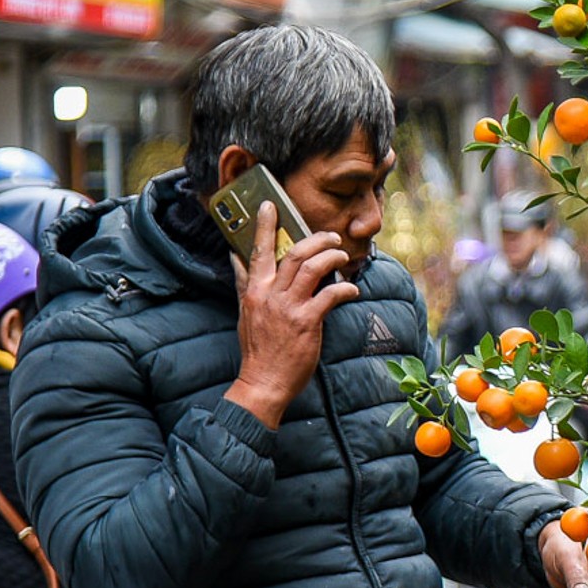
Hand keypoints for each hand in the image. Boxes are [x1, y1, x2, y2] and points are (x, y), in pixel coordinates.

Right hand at [225, 202, 359, 428]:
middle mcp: (269, 295)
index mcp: (254, 291)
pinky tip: (352, 289)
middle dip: (317, 239)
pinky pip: (330, 295)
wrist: (262, 382)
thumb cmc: (257, 349)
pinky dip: (344, 288)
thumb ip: (243, 283)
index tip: (270, 205)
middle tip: (332, 237)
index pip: (258, 251)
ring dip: (332, 257)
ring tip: (343, 257)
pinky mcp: (307, 322)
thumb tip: (235, 258)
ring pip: (312, 268)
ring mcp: (288, 307)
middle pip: (294, 253)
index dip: (265, 226)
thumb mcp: (244, 312)